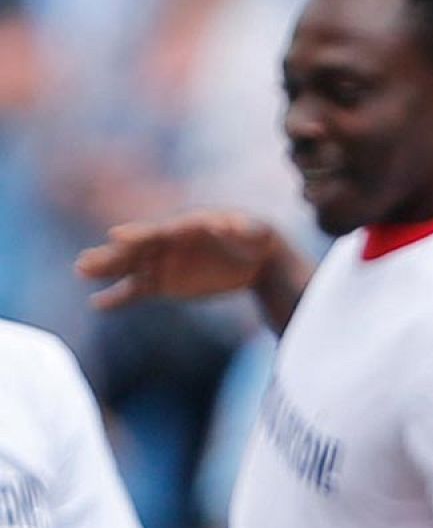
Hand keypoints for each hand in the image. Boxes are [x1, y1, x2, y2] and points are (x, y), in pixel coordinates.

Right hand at [76, 211, 283, 307]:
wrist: (257, 260)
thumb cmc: (255, 237)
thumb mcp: (255, 230)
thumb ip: (241, 226)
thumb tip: (229, 223)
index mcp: (186, 225)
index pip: (158, 229)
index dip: (138, 233)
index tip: (117, 236)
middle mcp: (168, 242)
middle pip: (136, 248)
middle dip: (112, 255)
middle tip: (84, 262)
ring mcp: (163, 262)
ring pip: (130, 268)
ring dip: (107, 271)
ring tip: (81, 271)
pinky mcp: (164, 283)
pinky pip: (137, 291)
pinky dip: (118, 298)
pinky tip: (98, 304)